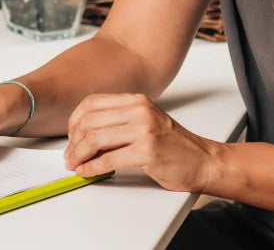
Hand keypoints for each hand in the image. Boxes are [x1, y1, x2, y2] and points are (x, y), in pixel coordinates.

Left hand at [64, 93, 220, 192]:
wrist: (204, 161)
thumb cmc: (174, 145)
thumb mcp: (146, 121)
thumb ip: (119, 120)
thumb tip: (84, 133)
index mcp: (136, 101)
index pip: (92, 103)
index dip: (74, 121)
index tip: (70, 136)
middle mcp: (139, 111)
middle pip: (90, 122)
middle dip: (73, 141)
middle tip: (69, 155)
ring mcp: (143, 130)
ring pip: (95, 139)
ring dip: (79, 155)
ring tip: (74, 164)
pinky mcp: (147, 152)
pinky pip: (108, 159)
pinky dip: (92, 168)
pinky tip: (86, 172)